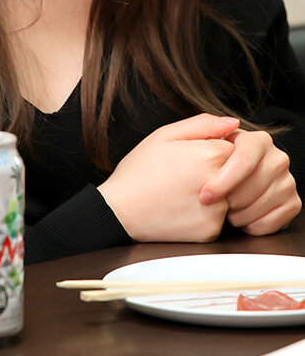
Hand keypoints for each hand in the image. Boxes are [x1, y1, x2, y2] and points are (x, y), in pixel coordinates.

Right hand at [97, 113, 238, 242]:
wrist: (119, 210)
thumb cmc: (139, 170)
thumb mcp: (165, 136)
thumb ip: (203, 124)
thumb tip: (234, 123)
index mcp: (210, 155)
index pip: (235, 146)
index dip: (211, 149)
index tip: (191, 156)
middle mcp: (220, 184)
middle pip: (236, 172)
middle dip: (216, 171)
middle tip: (185, 175)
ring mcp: (216, 211)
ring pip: (229, 196)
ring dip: (213, 193)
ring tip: (181, 191)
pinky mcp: (210, 231)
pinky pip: (217, 217)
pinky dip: (204, 213)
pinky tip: (182, 208)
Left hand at [199, 129, 301, 234]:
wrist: (217, 184)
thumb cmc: (203, 162)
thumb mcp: (196, 140)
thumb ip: (206, 125)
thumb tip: (232, 122)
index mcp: (258, 140)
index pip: (244, 162)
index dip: (223, 182)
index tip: (205, 197)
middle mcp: (277, 159)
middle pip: (252, 186)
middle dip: (228, 200)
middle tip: (214, 203)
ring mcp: (287, 181)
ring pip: (261, 206)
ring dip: (238, 214)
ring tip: (225, 208)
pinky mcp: (292, 203)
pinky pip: (271, 223)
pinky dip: (251, 226)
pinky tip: (240, 217)